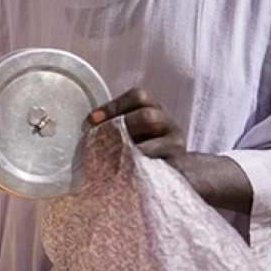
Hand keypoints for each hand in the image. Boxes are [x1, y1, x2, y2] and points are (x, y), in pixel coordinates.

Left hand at [90, 88, 253, 212]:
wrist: (181, 171)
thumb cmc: (145, 146)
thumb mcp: (134, 129)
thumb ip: (116, 123)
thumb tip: (88, 124)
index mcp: (155, 109)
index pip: (138, 97)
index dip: (114, 106)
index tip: (92, 120)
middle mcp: (169, 123)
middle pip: (147, 117)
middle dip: (121, 128)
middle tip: (101, 140)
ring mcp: (176, 146)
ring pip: (151, 144)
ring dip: (127, 151)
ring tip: (111, 158)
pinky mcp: (177, 168)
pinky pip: (155, 168)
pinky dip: (136, 170)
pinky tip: (123, 173)